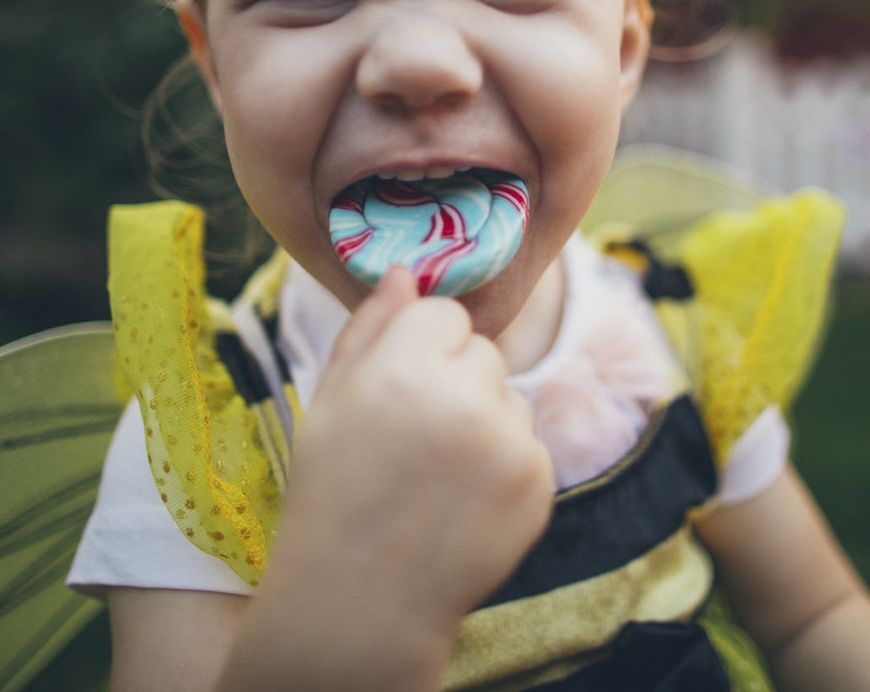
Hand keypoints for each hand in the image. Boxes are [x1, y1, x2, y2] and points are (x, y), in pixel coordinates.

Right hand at [261, 267, 553, 642]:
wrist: (364, 598)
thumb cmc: (334, 490)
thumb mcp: (330, 401)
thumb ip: (370, 329)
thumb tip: (405, 271)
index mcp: (406, 369)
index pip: (444, 313)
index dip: (417, 349)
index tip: (395, 389)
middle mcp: (466, 400)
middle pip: (482, 351)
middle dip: (455, 380)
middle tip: (412, 436)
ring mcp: (510, 445)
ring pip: (509, 397)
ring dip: (483, 420)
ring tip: (435, 473)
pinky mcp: (539, 484)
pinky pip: (528, 444)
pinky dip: (504, 464)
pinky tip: (462, 499)